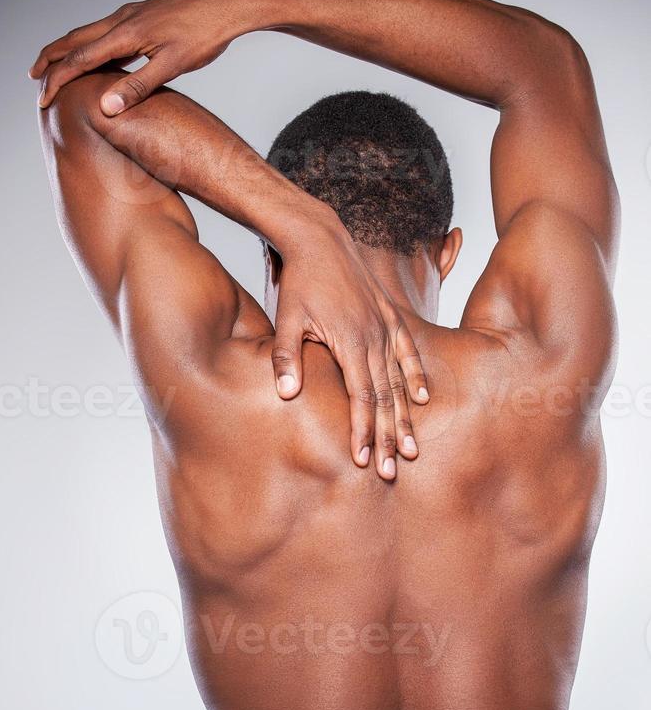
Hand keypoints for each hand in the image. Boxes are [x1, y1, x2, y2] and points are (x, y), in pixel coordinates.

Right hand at [30, 0, 260, 112]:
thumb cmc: (205, 34)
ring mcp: (132, 14)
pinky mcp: (143, 15)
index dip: (58, 80)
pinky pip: (107, 31)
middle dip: (50, 59)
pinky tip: (98, 58)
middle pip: (74, 39)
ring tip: (57, 67)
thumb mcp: (174, 65)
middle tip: (34, 78)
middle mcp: (123, 19)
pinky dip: (92, 45)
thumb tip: (106, 107)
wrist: (228, 4)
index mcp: (126, 33)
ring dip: (68, 50)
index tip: (43, 99)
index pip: (80, 60)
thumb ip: (139, 87)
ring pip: (89, 32)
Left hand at [271, 214, 428, 480]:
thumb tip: (284, 395)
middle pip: (386, 397)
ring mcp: (386, 326)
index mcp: (350, 342)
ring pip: (400, 381)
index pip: (361, 397)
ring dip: (406, 417)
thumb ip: (286, 357)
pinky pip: (408, 351)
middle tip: (391, 471)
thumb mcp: (286, 319)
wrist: (320, 237)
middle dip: (389, 437)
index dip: (364, 431)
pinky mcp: (390, 316)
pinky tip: (424, 398)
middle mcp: (374, 337)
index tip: (364, 459)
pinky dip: (417, 375)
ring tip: (413, 448)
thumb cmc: (300, 280)